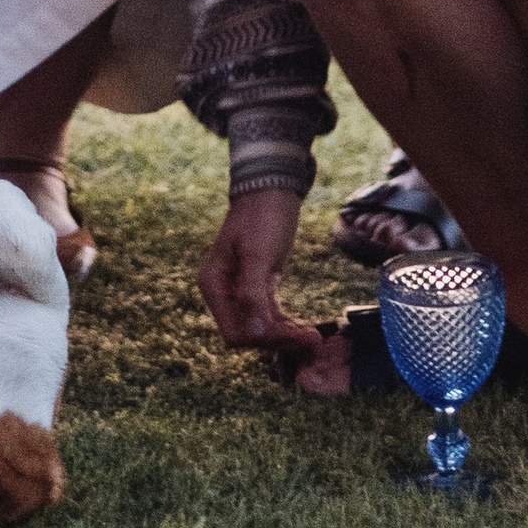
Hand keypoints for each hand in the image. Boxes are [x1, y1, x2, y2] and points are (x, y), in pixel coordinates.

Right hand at [197, 186, 321, 361]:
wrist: (272, 188)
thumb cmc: (263, 216)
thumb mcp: (258, 255)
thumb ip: (252, 294)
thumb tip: (252, 334)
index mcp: (213, 284)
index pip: (234, 332)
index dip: (264, 339)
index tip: (296, 336)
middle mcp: (221, 291)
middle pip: (247, 334)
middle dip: (278, 340)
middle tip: (313, 339)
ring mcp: (237, 289)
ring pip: (259, 328)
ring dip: (285, 335)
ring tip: (314, 337)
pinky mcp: (256, 286)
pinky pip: (268, 315)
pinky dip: (285, 324)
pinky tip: (305, 328)